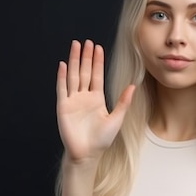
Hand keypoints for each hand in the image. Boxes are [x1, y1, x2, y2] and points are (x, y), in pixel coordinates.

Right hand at [56, 39, 134, 163]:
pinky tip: (62, 65)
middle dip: (85, 56)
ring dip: (73, 61)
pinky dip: (62, 77)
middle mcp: (84, 97)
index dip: (97, 61)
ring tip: (75, 46)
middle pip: (84, 72)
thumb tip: (133, 86)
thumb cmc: (102, 140)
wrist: (87, 154)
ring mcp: (73, 101)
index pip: (96, 75)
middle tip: (86, 41)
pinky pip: (62, 89)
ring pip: (73, 76)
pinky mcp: (63, 107)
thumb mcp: (116, 118)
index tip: (97, 47)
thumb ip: (123, 102)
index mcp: (97, 99)